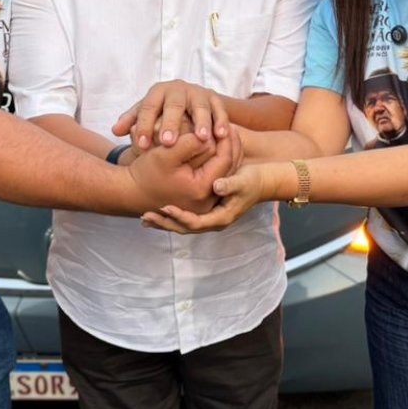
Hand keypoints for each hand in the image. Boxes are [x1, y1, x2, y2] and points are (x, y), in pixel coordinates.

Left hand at [113, 79, 229, 148]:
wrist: (188, 101)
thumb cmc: (162, 113)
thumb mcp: (146, 115)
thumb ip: (131, 122)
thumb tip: (115, 131)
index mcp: (157, 92)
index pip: (148, 107)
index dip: (144, 126)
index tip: (142, 146)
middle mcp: (178, 89)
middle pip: (174, 105)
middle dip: (171, 124)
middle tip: (167, 143)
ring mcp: (198, 93)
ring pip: (200, 106)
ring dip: (201, 122)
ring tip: (200, 139)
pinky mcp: (215, 99)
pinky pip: (219, 109)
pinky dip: (222, 121)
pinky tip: (221, 136)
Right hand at [128, 131, 233, 213]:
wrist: (131, 192)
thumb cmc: (146, 172)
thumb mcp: (165, 153)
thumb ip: (189, 143)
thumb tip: (209, 135)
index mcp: (200, 189)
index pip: (224, 160)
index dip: (226, 140)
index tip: (226, 123)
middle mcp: (206, 200)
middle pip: (228, 168)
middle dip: (230, 147)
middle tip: (231, 127)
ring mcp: (204, 204)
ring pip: (225, 174)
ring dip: (226, 154)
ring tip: (226, 135)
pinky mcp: (199, 201)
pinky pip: (216, 179)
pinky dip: (218, 163)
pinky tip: (216, 148)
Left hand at [141, 162, 275, 233]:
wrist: (262, 182)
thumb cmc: (253, 180)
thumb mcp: (243, 181)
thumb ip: (230, 184)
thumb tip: (216, 186)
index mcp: (221, 218)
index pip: (196, 222)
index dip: (179, 216)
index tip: (164, 208)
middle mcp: (213, 222)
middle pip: (184, 228)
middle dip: (164, 223)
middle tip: (145, 218)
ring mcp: (209, 218)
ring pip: (182, 225)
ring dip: (164, 222)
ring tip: (145, 219)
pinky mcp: (206, 211)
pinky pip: (185, 217)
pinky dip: (170, 216)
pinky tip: (157, 210)